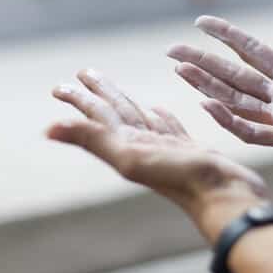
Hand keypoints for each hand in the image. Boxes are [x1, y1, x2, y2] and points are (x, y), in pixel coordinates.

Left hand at [47, 69, 266, 221]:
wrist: (224, 198)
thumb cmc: (180, 179)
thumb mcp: (129, 158)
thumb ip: (91, 139)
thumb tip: (48, 129)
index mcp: (125, 145)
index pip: (98, 115)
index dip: (78, 100)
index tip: (58, 86)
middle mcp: (142, 146)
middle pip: (115, 113)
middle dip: (98, 94)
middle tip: (82, 74)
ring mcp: (166, 149)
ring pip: (140, 119)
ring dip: (126, 103)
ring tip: (115, 91)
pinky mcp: (189, 151)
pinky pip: (170, 128)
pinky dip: (162, 118)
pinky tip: (158, 111)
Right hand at [167, 16, 272, 178]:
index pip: (251, 53)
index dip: (227, 36)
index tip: (201, 21)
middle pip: (233, 76)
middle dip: (202, 62)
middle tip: (171, 49)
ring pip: (235, 101)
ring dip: (206, 87)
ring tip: (179, 70)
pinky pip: (253, 130)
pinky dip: (229, 120)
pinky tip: (207, 106)